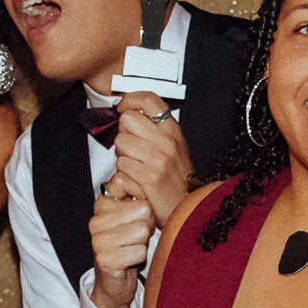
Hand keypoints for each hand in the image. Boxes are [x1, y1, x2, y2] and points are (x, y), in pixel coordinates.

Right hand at [88, 170, 155, 307]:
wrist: (115, 282)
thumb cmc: (129, 244)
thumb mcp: (134, 215)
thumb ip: (139, 196)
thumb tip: (150, 183)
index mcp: (102, 203)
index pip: (129, 182)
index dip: (144, 200)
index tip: (139, 215)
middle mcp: (96, 219)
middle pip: (143, 209)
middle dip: (147, 224)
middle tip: (137, 236)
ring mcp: (98, 239)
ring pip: (142, 230)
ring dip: (144, 242)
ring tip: (133, 246)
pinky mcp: (104, 259)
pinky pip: (139, 251)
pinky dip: (140, 257)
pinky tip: (130, 260)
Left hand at [111, 93, 192, 226]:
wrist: (187, 208)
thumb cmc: (178, 180)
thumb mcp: (174, 147)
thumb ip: (155, 129)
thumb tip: (130, 113)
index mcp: (172, 130)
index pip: (149, 100)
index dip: (129, 100)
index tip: (122, 106)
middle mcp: (167, 141)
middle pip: (127, 119)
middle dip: (124, 132)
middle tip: (131, 146)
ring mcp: (158, 158)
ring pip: (121, 142)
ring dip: (123, 155)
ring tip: (136, 165)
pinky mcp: (148, 176)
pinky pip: (121, 164)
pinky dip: (124, 173)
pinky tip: (136, 178)